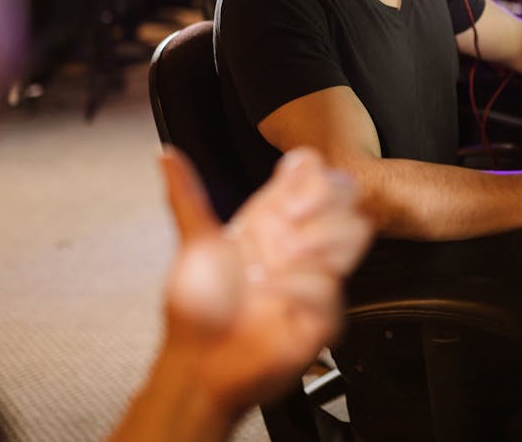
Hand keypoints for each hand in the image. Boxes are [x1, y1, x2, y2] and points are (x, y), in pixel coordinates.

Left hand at [160, 146, 372, 413]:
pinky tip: (271, 299)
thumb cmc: (198, 312)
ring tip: (274, 266)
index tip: (285, 186)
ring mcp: (316, 274)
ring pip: (353, 232)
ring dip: (314, 243)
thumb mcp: (193, 244)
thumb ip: (186, 195)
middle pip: (345, 195)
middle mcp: (299, 242)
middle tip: (286, 222)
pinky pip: (331, 287)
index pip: (314, 174)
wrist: (201, 365)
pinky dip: (297, 289)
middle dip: (321, 200)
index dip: (309, 173)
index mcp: (273, 220)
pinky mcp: (325, 311)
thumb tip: (167, 156)